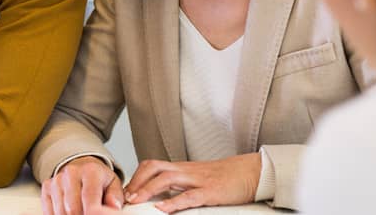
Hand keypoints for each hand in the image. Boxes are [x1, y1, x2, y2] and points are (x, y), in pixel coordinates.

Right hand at [41, 156, 123, 214]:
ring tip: (81, 212)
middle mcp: (70, 173)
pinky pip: (49, 211)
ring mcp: (56, 180)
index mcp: (90, 171)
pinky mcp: (46, 187)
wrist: (81, 167)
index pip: (89, 197)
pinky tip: (68, 213)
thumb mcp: (113, 185)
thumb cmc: (99, 179)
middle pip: (72, 208)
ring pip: (60, 212)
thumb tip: (113, 206)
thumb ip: (115, 197)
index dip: (93, 212)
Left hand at [123, 153, 261, 212]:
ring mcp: (198, 180)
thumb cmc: (224, 177)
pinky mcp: (210, 191)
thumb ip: (179, 183)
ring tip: (136, 201)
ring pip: (167, 179)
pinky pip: (189, 196)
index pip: (152, 166)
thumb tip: (158, 194)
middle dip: (136, 181)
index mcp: (182, 168)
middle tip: (125, 196)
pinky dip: (174, 202)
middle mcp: (186, 171)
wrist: (251, 172)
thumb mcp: (197, 177)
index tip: (125, 190)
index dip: (136, 176)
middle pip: (153, 167)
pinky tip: (163, 209)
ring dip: (148, 190)